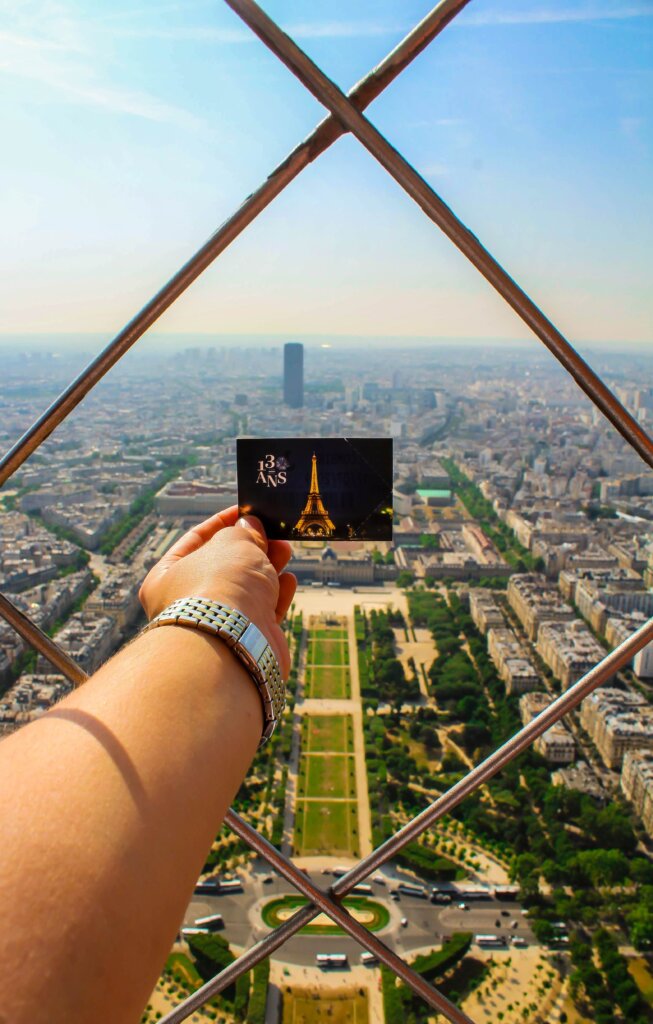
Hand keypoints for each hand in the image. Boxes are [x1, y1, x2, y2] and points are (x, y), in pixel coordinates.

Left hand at [139, 506, 295, 676]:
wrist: (232, 644)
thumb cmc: (220, 586)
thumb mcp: (234, 542)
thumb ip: (244, 531)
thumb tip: (251, 526)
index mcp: (166, 576)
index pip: (195, 540)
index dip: (223, 523)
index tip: (246, 511)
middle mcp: (187, 602)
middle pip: (223, 566)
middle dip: (251, 546)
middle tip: (272, 530)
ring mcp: (216, 624)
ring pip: (245, 589)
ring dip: (267, 568)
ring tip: (286, 548)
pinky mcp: (243, 641)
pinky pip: (261, 613)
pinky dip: (276, 596)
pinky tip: (289, 580)